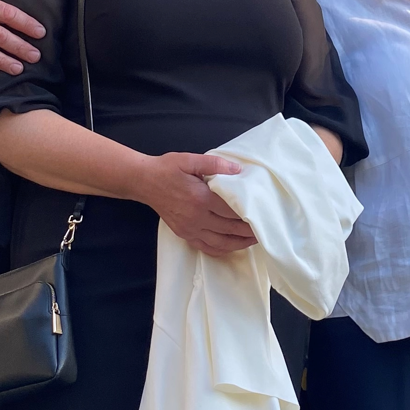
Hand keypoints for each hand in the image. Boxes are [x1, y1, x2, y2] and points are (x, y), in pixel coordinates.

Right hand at [137, 152, 257, 257]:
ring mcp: (190, 229)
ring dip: (239, 243)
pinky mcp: (184, 234)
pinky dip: (222, 249)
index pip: (231, 211)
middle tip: (265, 230)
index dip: (249, 215)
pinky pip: (206, 248)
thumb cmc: (167, 169)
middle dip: (249, 232)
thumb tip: (238, 169)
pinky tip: (232, 246)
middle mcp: (196, 217)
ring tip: (254, 240)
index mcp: (200, 198)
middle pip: (229, 229)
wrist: (144, 181)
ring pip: (220, 243)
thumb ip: (215, 164)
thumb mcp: (190, 160)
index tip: (263, 214)